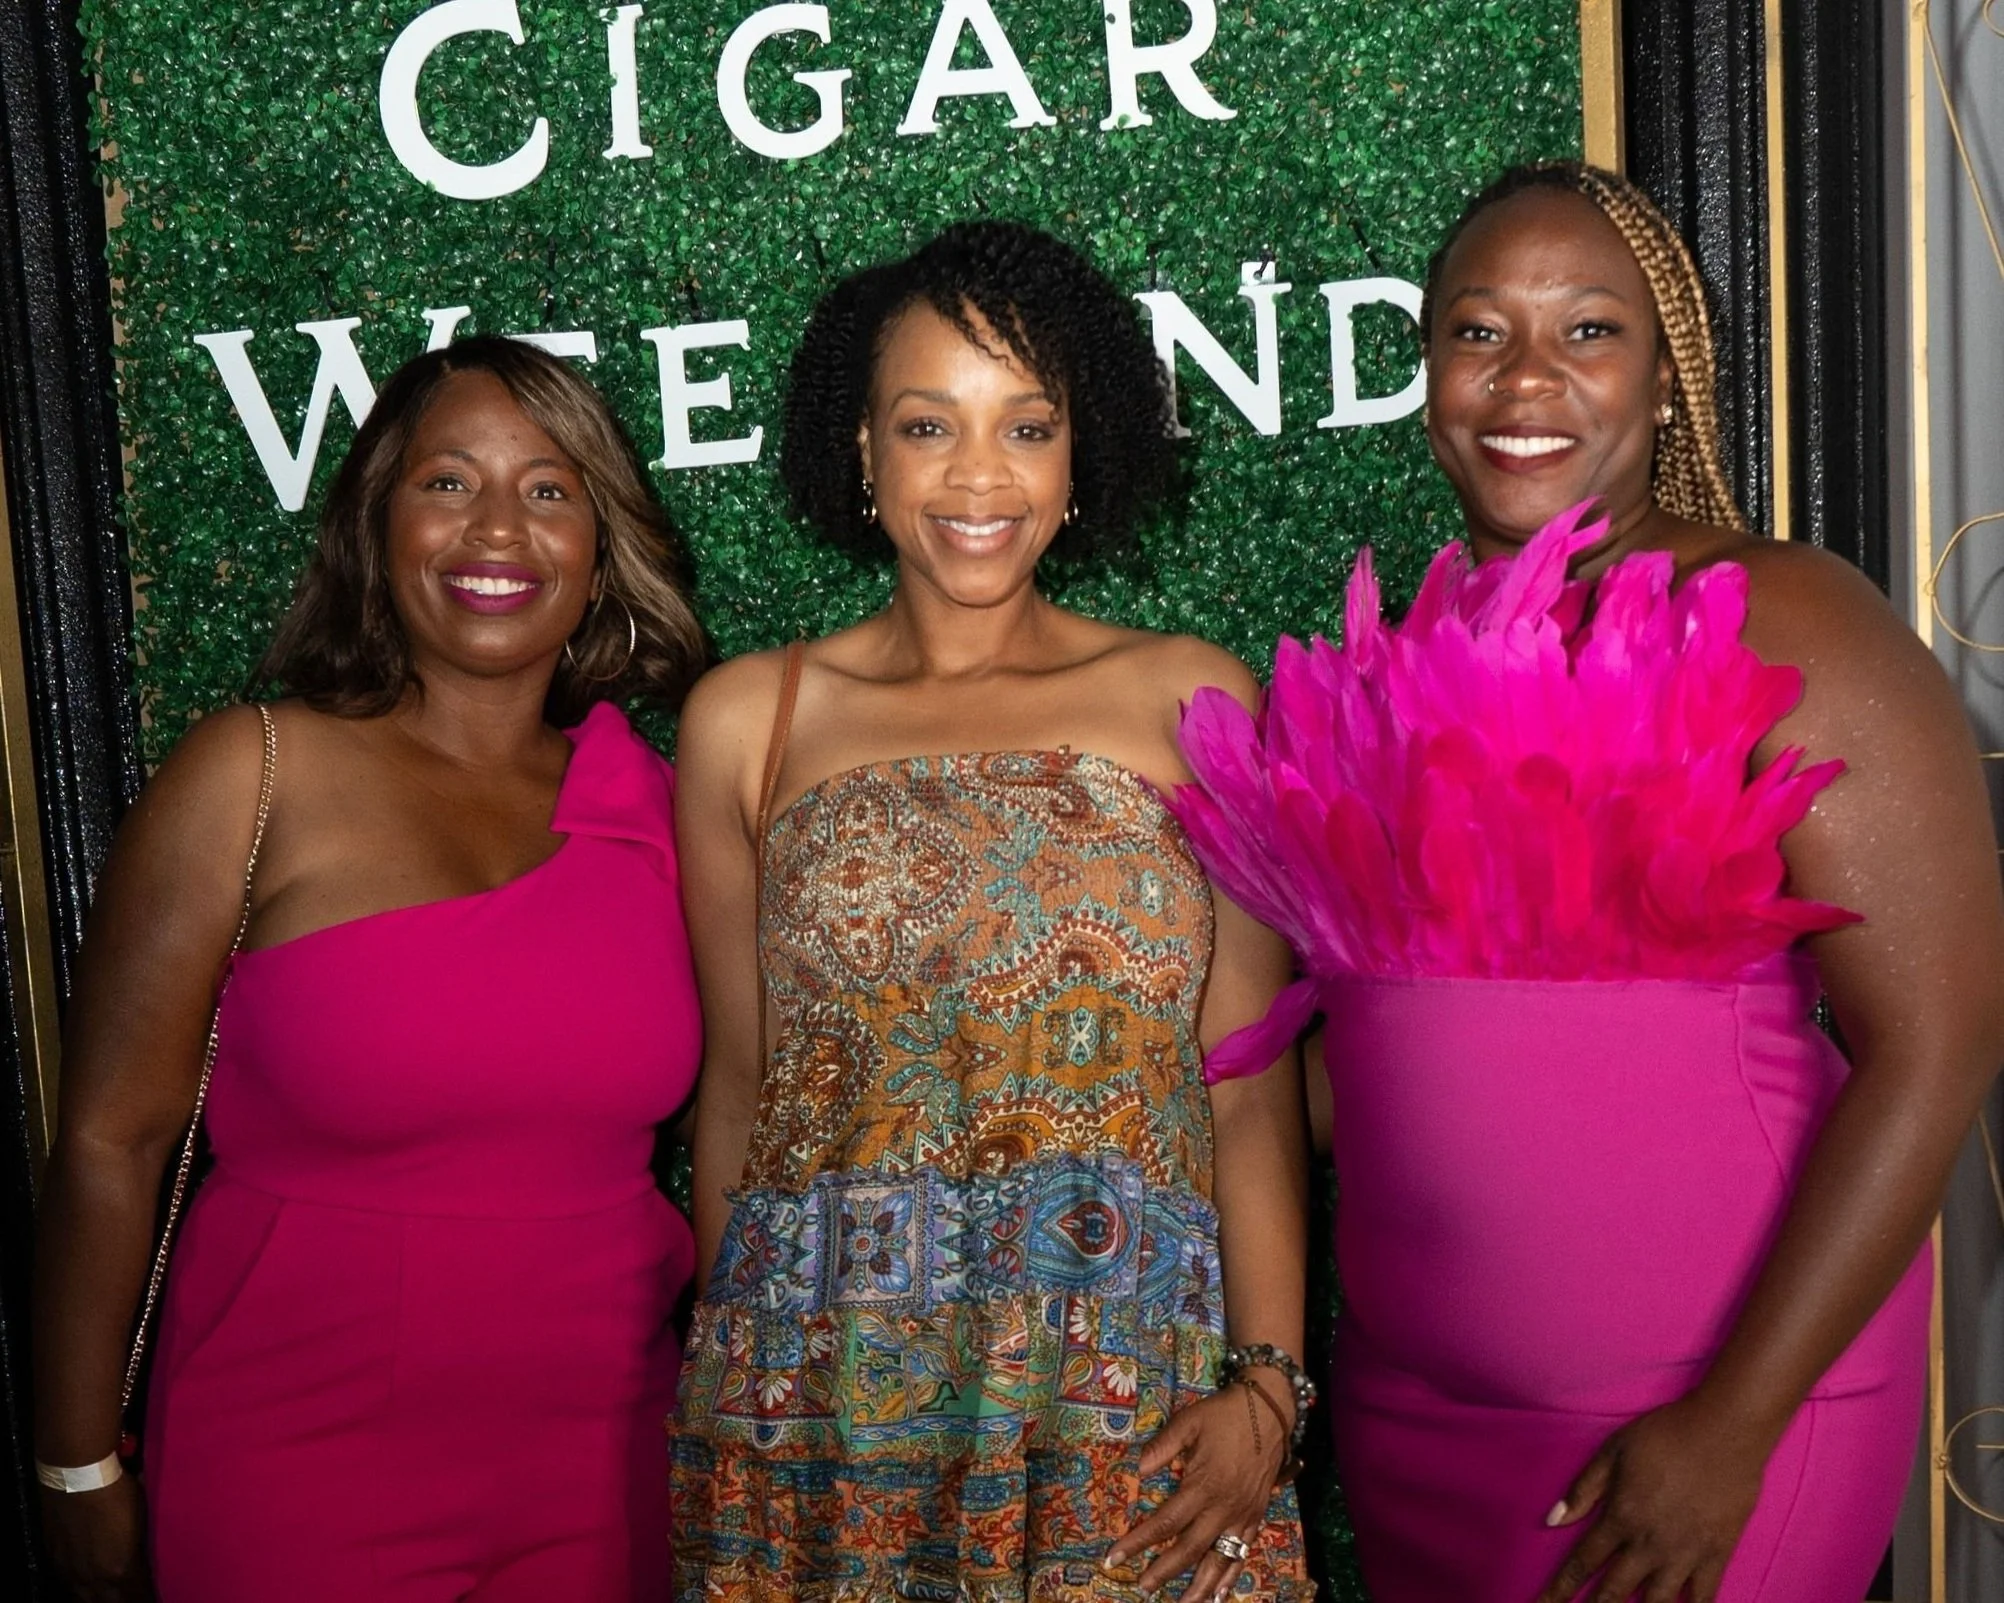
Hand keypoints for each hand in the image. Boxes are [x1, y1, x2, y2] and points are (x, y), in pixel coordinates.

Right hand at [40, 1474, 153, 1601]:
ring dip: (101, 1599)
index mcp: (122, 1569)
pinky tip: (88, 1589)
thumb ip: (140, 1547)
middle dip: (124, 1601)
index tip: (152, 1597)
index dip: (146, 1597)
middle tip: (134, 1597)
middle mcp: (94, 1578)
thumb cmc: (119, 1493)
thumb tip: (142, 1558)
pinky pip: (70, 1585)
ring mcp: (71, 1571)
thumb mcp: (141, 1520)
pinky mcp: (55, 1560)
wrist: (78, 1475)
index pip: (138, 1596)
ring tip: (112, 1596)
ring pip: (87, 1599)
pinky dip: (82, 1589)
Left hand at [1105, 1385, 1285, 1601]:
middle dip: (1163, 1572)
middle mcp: (1223, 1508)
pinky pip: (1243, 1552)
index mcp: (1203, 1486)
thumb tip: (1135, 1471)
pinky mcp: (1256, 1516)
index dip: (1138, 1542)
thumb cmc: (1224, 1414)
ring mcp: (1243, 1515)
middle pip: (1189, 1550)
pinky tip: (1221, 1593)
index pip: (1165, 1523)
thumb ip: (1161, 1448)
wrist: (1269, 1410)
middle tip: (1141, 1587)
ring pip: (1219, 1560)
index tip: (1114, 1557)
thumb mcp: (1188, 1422)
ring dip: (1200, 1586)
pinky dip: (1231, 1575)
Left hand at [1534, 1392, 1772, 1602]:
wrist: (1725, 1431)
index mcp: (1620, 1517)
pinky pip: (1703, 1598)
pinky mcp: (1718, 1555)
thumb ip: (1583, 1489)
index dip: (1559, 1589)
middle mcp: (1649, 1544)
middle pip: (1614, 1592)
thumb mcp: (1613, 1451)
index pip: (1582, 1564)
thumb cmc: (1665, 1435)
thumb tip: (1552, 1521)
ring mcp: (1686, 1554)